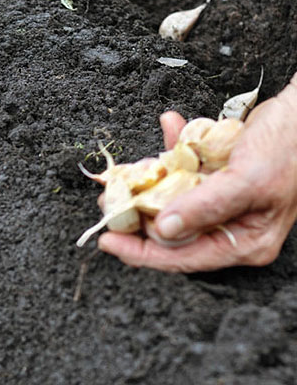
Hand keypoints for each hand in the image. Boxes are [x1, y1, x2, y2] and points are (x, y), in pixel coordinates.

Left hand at [98, 73, 296, 271]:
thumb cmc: (289, 146)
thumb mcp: (247, 180)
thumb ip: (205, 206)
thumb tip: (164, 229)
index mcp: (244, 241)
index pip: (183, 259)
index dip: (141, 253)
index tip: (107, 241)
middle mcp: (230, 226)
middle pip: (170, 231)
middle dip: (136, 213)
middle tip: (109, 199)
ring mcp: (221, 202)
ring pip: (170, 200)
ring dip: (148, 181)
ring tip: (127, 172)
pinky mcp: (215, 177)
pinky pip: (183, 170)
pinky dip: (172, 149)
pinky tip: (170, 125)